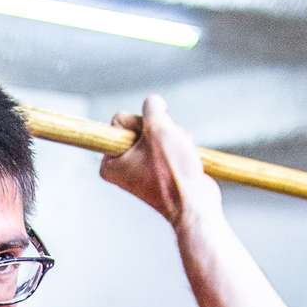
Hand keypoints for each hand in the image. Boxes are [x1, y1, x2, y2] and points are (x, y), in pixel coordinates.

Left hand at [99, 95, 221, 230]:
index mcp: (110, 162)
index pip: (119, 120)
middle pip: (139, 124)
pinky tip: (186, 154)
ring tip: (179, 153)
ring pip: (157, 132)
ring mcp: (142, 167)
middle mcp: (122, 166)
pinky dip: (179, 144)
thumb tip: (154, 102)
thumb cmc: (173, 171)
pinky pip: (168, 142)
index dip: (140, 123)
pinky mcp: (160, 167)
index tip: (150, 143)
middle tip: (167, 149)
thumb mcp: (158, 129)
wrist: (196, 203)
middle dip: (159, 130)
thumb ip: (152, 107)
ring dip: (172, 135)